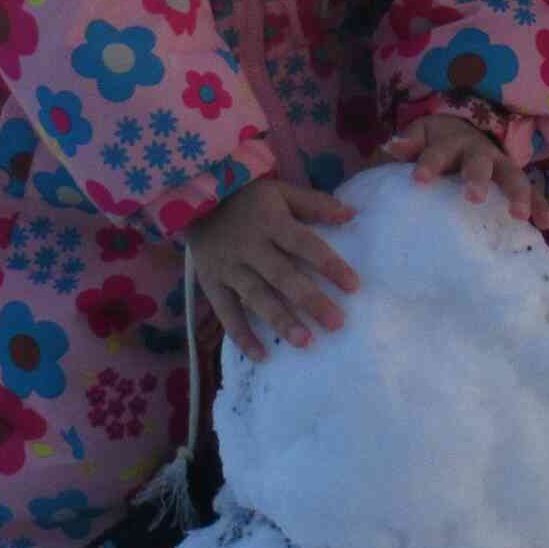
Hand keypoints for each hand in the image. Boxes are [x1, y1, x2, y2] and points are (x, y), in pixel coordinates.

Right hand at [184, 179, 359, 361]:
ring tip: (305, 342)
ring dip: (280, 321)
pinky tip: (262, 356)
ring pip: (257, 298)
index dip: (329, 264)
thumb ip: (315, 204)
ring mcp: (229, 268)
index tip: (354, 286)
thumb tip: (352, 214)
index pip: (304, 244)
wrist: (194, 200)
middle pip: (283, 276)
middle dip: (310, 300)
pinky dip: (242, 336)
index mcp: (271, 222)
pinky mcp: (212, 284)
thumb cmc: (247, 199)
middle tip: (336, 323)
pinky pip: (226, 313)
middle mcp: (251, 247)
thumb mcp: (281, 191)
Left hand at [377, 113, 548, 229]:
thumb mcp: (418, 137)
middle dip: (478, 178)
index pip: (437, 152)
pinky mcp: (515, 181)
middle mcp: (478, 152)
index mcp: (449, 143)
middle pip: (479, 162)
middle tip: (474, 197)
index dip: (429, 164)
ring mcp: (500, 166)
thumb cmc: (435, 142)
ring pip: (512, 176)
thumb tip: (391, 146)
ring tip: (519, 215)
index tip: (419, 179)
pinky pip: (532, 193)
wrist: (464, 130)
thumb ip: (406, 144)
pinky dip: (540, 206)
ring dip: (517, 194)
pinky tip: (546, 224)